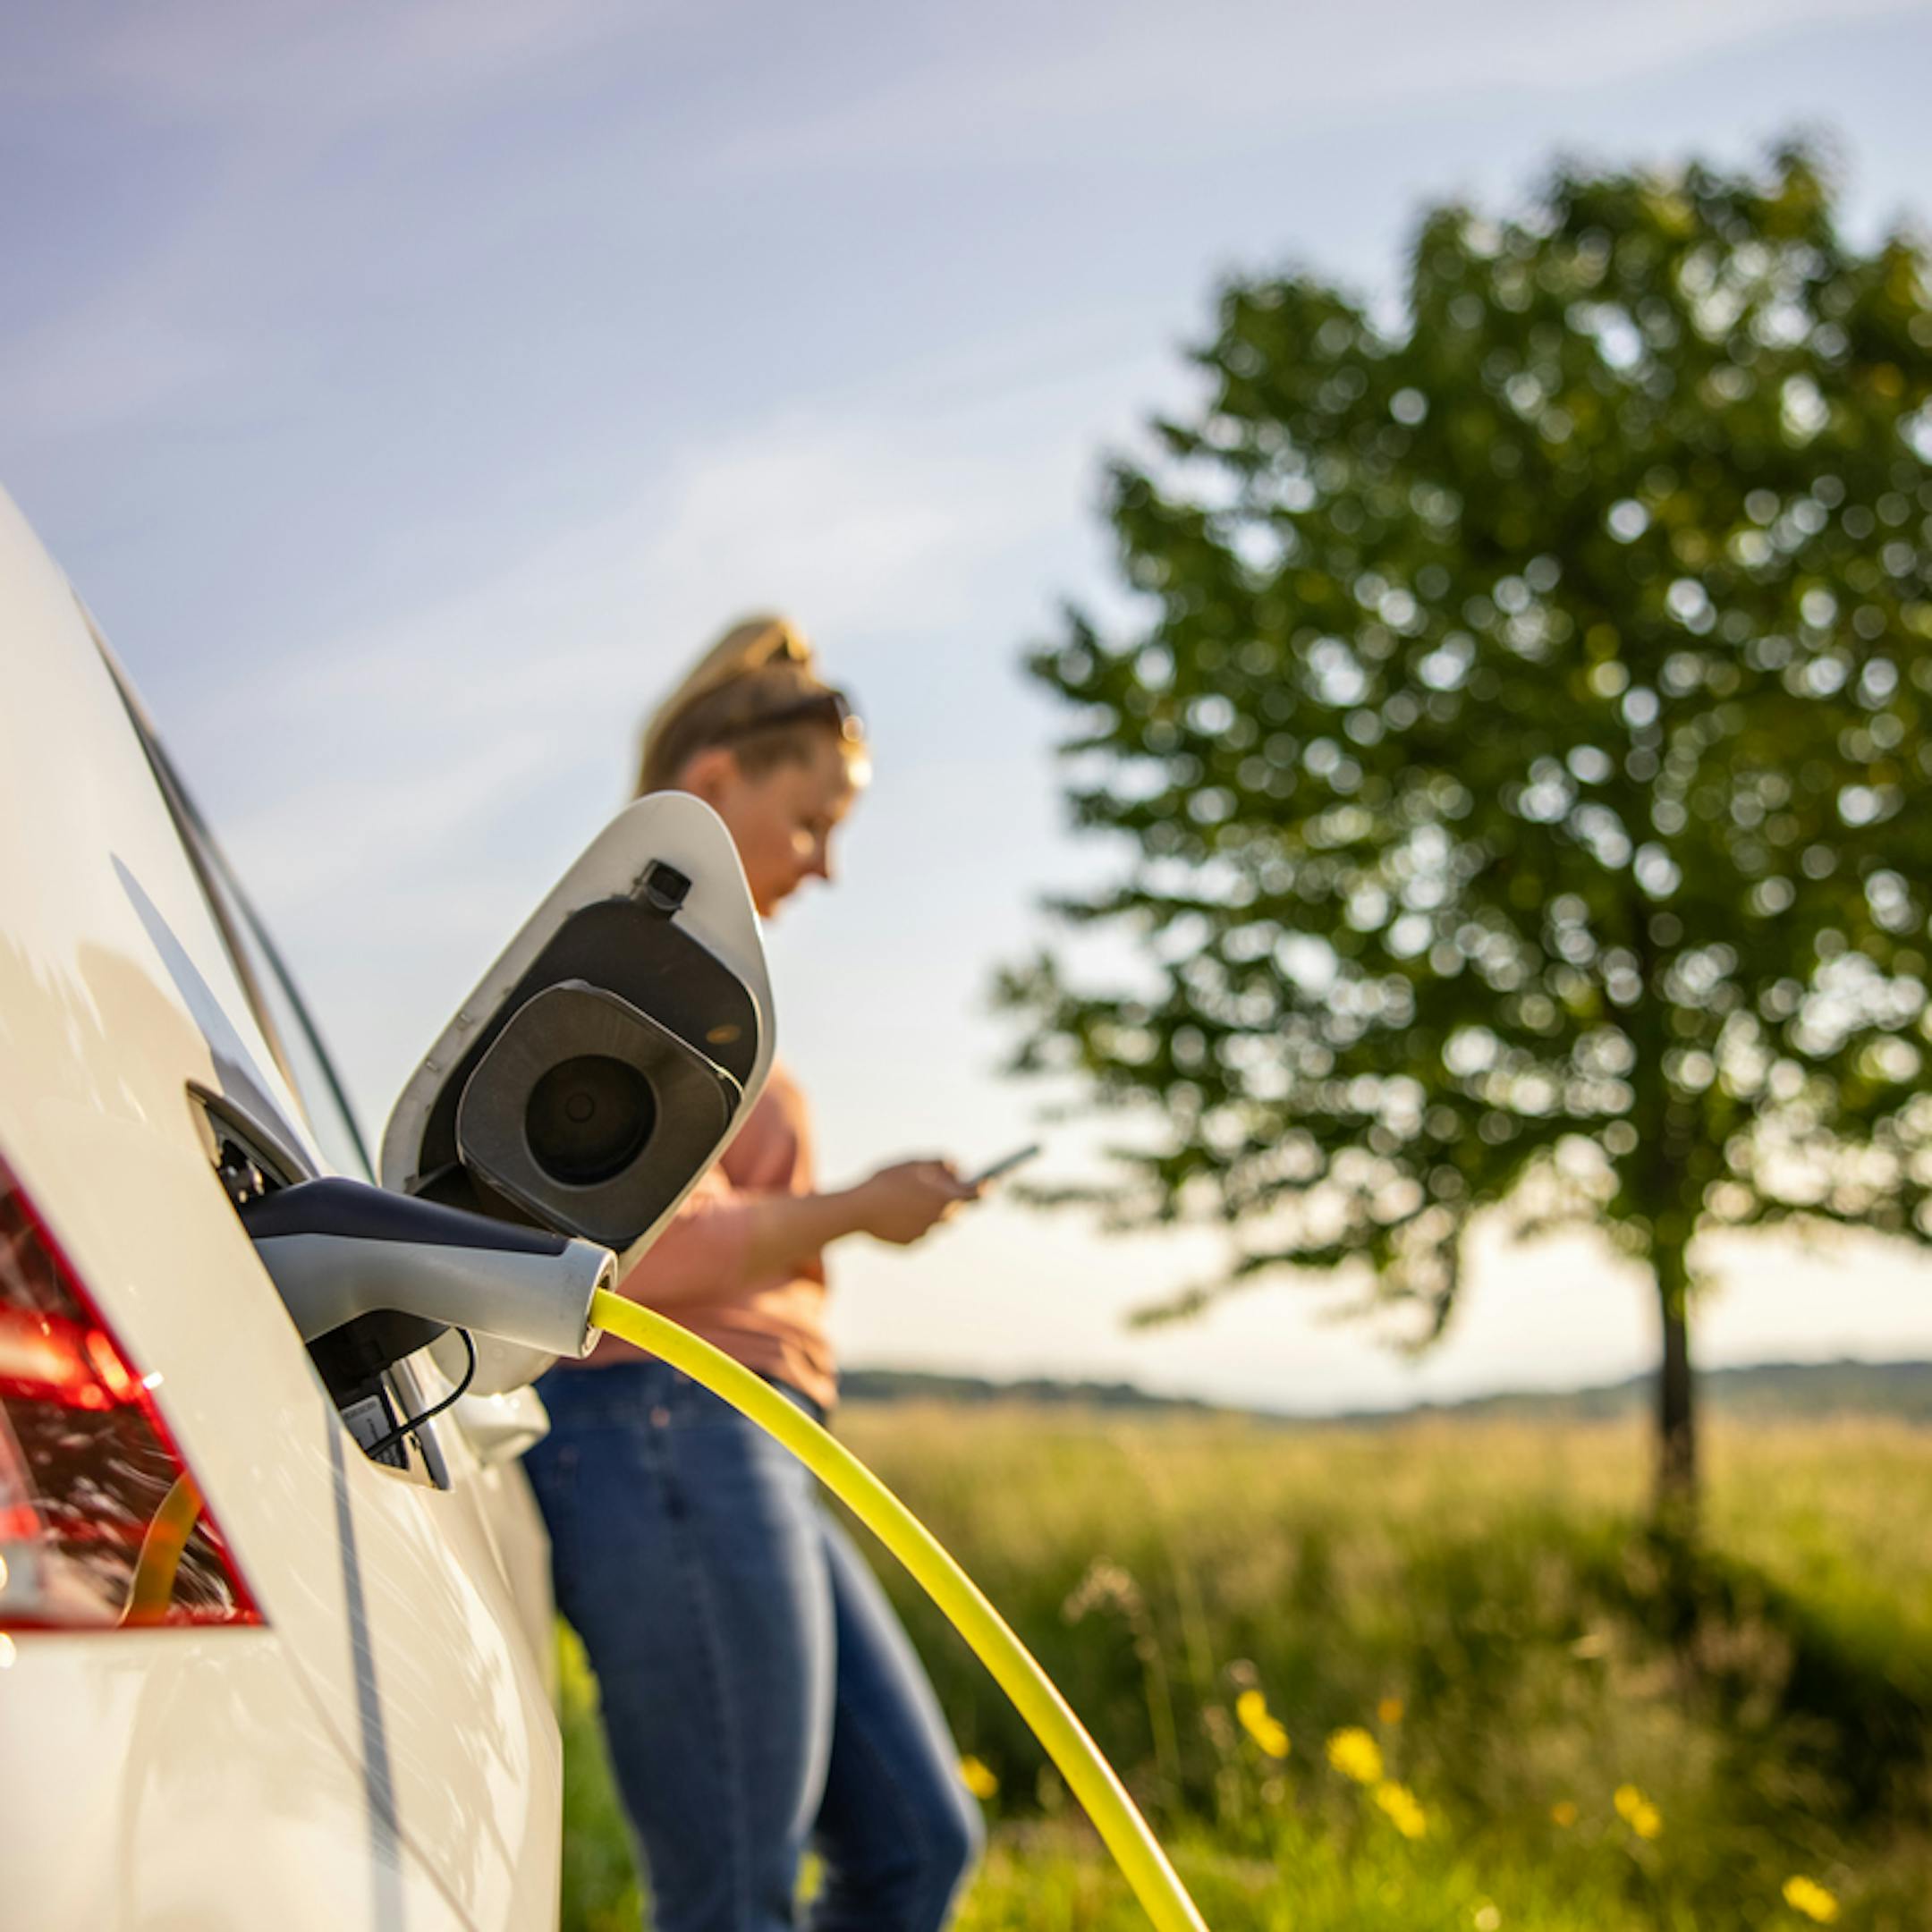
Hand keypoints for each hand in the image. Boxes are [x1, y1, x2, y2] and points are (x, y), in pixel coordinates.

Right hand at [849, 1159, 980, 1245]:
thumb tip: (958, 1169)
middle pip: (953, 1209)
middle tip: (936, 1186)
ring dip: (927, 1210)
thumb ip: (940, 1163)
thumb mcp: (913, 1163)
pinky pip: (917, 1231)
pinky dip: (911, 1222)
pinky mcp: (910, 1245)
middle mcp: (939, 1220)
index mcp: (944, 1199)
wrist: (856, 1210)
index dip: (984, 1188)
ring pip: (934, 1221)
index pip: (974, 1195)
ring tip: (907, 1197)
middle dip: (947, 1198)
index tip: (990, 1183)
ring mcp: (925, 1234)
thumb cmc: (886, 1182)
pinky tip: (895, 1212)